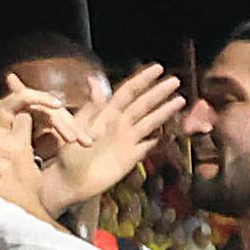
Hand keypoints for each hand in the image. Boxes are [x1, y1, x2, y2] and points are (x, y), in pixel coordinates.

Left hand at [11, 66, 188, 206]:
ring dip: (165, 112)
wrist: (70, 182)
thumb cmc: (69, 153)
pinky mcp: (132, 157)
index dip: (143, 80)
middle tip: (176, 80)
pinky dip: (161, 139)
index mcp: (107, 113)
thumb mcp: (78, 126)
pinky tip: (173, 132)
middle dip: (159, 92)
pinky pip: (149, 145)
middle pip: (144, 104)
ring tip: (181, 100)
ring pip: (150, 122)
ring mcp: (127, 140)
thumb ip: (91, 105)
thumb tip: (93, 79)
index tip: (159, 68)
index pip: (129, 92)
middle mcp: (120, 124)